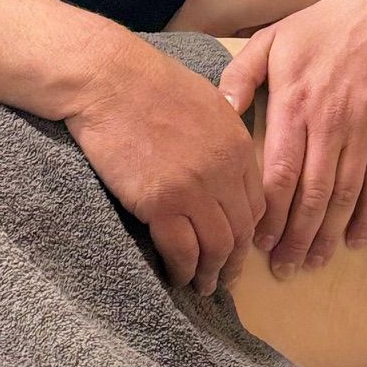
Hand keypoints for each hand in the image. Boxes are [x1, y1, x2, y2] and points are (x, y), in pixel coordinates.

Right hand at [65, 34, 266, 295]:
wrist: (110, 80)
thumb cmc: (149, 83)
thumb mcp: (206, 100)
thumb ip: (224, 130)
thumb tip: (228, 149)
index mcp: (238, 145)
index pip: (257, 203)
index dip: (248, 231)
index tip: (237, 246)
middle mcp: (225, 171)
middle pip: (241, 230)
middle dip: (233, 260)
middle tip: (223, 277)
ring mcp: (195, 189)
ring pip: (215, 247)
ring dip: (210, 273)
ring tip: (202, 286)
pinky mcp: (161, 203)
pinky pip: (182, 250)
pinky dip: (183, 270)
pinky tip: (177, 276)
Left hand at [216, 0, 366, 279]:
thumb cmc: (317, 28)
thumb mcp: (269, 42)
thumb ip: (239, 78)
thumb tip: (219, 113)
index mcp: (294, 105)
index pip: (279, 172)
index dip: (268, 212)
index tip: (254, 240)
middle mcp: (328, 125)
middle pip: (310, 194)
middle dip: (294, 236)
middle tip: (280, 268)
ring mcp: (361, 133)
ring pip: (342, 196)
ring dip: (326, 235)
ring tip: (310, 263)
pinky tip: (355, 241)